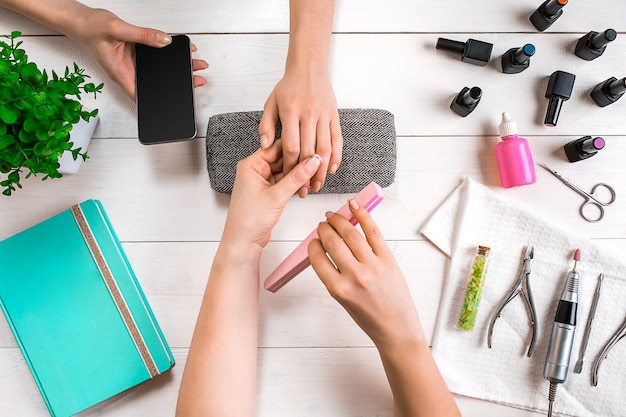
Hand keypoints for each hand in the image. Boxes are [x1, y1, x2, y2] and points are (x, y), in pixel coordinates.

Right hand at [67, 8, 207, 98]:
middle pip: (155, 83)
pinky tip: (179, 50)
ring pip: (158, 69)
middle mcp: (129, 71)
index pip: (142, 95)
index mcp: (121, 73)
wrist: (79, 19)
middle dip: (177, 82)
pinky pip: (154, 54)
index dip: (159, 101)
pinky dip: (167, 52)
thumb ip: (143, 36)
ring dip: (176, 67)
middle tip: (197, 80)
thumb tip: (165, 41)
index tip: (178, 102)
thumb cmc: (89, 28)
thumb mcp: (118, 29)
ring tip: (195, 65)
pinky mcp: (135, 52)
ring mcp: (133, 62)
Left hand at [222, 140, 321, 249]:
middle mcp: (255, 170)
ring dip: (298, 175)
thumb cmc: (249, 220)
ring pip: (285, 171)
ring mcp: (262, 181)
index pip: (276, 147)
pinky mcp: (268, 191)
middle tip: (316, 164)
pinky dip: (295, 184)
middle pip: (282, 158)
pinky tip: (305, 187)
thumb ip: (296, 177)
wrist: (243, 242)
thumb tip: (312, 162)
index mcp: (250, 165)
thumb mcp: (276, 196)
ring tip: (312, 178)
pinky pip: (285, 182)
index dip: (294, 147)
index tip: (310, 149)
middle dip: (299, 163)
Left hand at [259, 69, 341, 196]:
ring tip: (318, 184)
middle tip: (305, 189)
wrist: (309, 67)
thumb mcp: (270, 103)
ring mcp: (323, 114)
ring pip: (325, 148)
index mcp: (290, 112)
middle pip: (309, 151)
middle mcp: (309, 113)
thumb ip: (266, 125)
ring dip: (322, 169)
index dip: (290, 166)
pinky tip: (332, 168)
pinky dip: (337, 155)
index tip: (288, 180)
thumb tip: (265, 146)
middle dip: (306, 174)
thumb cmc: (288, 87)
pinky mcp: (334, 115)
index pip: (291, 146)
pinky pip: (337, 138)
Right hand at [308, 200, 423, 348]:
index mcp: (339, 289)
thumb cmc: (369, 317)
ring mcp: (373, 266)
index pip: (317, 258)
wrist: (396, 328)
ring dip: (339, 220)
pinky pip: (373, 231)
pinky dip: (362, 216)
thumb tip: (324, 249)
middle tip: (322, 225)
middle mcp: (355, 276)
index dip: (313, 245)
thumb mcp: (342, 300)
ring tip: (333, 216)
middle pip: (332, 242)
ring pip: (350, 233)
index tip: (313, 240)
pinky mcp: (388, 259)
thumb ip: (332, 275)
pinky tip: (353, 207)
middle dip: (324, 229)